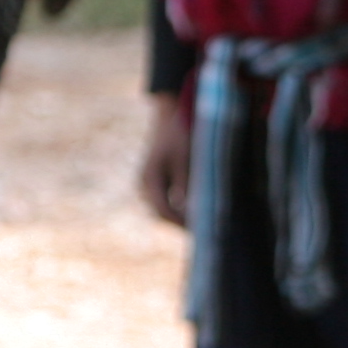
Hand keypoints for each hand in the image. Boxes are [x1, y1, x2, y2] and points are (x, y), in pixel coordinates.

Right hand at [136, 94, 190, 226]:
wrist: (169, 117)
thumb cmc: (179, 136)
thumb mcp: (184, 159)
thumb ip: (184, 185)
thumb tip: (186, 210)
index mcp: (150, 178)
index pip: (163, 211)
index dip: (181, 224)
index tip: (200, 230)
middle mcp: (145, 183)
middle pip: (161, 213)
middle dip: (180, 222)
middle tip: (203, 229)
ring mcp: (147, 182)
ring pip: (162, 208)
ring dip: (178, 216)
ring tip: (200, 221)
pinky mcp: (154, 180)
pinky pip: (164, 200)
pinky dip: (177, 207)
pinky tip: (194, 209)